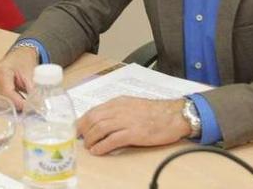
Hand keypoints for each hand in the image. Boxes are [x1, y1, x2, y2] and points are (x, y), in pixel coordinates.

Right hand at [0, 45, 39, 110]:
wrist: (19, 55)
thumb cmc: (25, 62)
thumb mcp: (31, 73)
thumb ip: (32, 89)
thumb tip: (34, 104)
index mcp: (2, 69)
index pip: (7, 92)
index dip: (18, 102)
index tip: (28, 107)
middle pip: (0, 99)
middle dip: (14, 106)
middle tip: (26, 107)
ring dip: (9, 105)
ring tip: (21, 101)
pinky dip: (4, 103)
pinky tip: (13, 99)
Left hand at [77, 97, 191, 154]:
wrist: (175, 115)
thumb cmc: (156, 112)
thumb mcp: (133, 105)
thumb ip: (117, 111)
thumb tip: (102, 121)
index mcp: (118, 102)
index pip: (93, 110)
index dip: (82, 121)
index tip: (77, 130)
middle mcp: (120, 109)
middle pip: (93, 119)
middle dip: (83, 131)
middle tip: (80, 140)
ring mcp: (126, 121)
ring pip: (99, 128)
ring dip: (91, 140)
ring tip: (89, 147)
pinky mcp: (134, 133)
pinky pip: (112, 140)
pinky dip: (102, 146)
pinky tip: (98, 151)